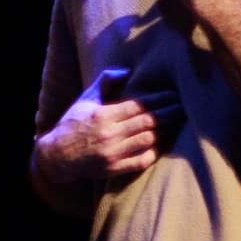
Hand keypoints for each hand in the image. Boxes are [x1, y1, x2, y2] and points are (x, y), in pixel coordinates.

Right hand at [35, 67, 181, 194]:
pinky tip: (161, 144)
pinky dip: (154, 152)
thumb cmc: (71, 125)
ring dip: (165, 131)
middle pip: (149, 122)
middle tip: (185, 107)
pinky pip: (141, 160)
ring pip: (149, 139)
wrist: (54, 156)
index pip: (140, 105)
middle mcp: (109, 134)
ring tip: (177, 123)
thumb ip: (105, 82)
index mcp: (103, 115)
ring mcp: (112, 153)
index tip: (175, 95)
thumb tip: (127, 71)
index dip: (160, 99)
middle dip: (170, 113)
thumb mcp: (84, 100)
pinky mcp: (113, 169)